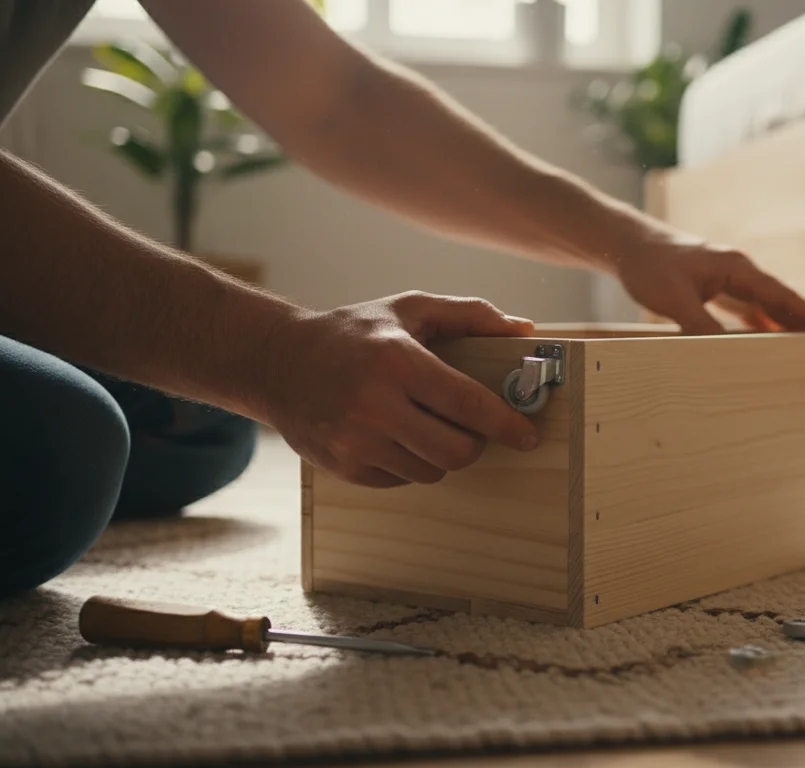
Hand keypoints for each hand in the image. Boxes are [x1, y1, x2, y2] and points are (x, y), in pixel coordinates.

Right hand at [259, 291, 539, 487]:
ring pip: (433, 471)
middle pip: (456, 451)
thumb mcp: (409, 310)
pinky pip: (403, 481)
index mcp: (396, 361)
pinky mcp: (343, 467)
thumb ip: (470, 316)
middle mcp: (373, 405)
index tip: (528, 435)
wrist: (276, 362)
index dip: (506, 424)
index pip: (468, 405)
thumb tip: (524, 329)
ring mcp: (355, 441)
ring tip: (426, 425)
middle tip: (472, 427)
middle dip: (476, 443)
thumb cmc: (354, 332)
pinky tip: (396, 436)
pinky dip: (412, 464)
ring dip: (443, 454)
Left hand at [613, 230, 804, 334]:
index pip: (781, 295)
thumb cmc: (650, 266)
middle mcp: (737, 271)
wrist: (627, 245)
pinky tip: (771, 341)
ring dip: (787, 324)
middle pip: (781, 300)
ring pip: (766, 306)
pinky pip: (747, 309)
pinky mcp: (714, 288)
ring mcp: (727, 279)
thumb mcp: (674, 299)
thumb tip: (727, 354)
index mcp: (736, 268)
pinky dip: (762, 325)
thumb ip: (701, 326)